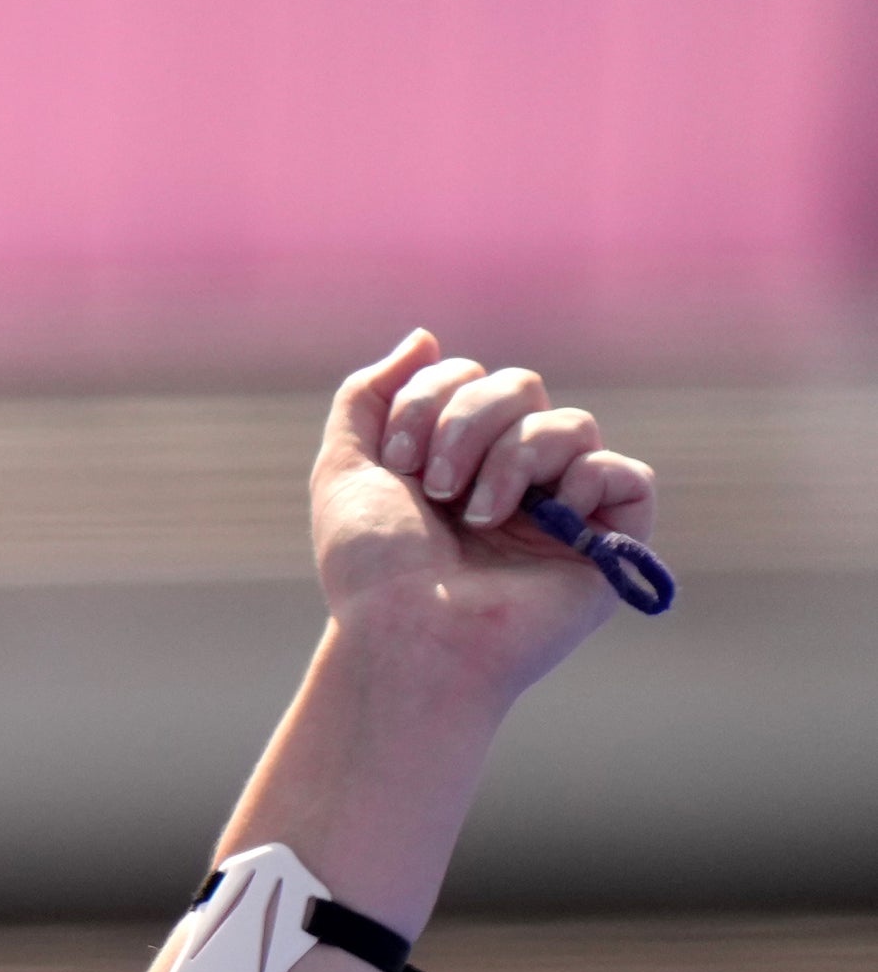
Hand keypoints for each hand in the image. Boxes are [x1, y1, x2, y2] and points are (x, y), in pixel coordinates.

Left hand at [309, 328, 658, 709]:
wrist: (405, 635)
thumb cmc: (373, 568)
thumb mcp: (346, 469)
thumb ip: (369, 397)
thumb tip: (424, 336)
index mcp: (455, 458)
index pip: (468, 377)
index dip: (430, 400)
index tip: (397, 461)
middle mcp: (512, 477)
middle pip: (521, 385)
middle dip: (468, 422)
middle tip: (436, 487)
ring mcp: (562, 509)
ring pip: (570, 423)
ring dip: (512, 458)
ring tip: (477, 517)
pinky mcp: (608, 542)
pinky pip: (626, 473)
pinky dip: (584, 480)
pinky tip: (545, 517)